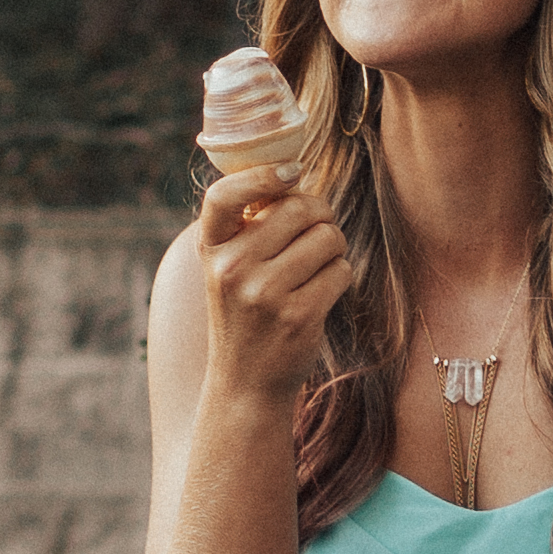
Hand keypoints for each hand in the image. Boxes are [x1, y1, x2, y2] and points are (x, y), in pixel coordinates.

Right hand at [188, 176, 357, 405]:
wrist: (245, 382)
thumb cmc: (244, 312)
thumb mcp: (228, 268)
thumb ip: (249, 225)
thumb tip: (291, 172)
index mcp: (212, 249)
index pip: (224, 195)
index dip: (262, 175)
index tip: (290, 171)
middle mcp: (232, 268)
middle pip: (300, 208)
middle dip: (320, 216)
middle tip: (315, 233)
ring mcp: (264, 294)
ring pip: (328, 237)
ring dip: (334, 249)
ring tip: (315, 268)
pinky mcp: (298, 316)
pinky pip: (341, 271)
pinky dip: (339, 277)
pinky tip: (320, 294)